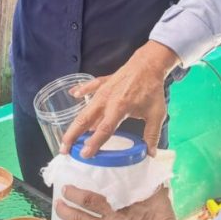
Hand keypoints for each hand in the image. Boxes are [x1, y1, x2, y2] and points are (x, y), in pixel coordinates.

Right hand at [61, 41, 180, 156]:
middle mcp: (107, 100)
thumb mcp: (156, 113)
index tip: (84, 154)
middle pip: (86, 120)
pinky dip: (81, 90)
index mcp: (120, 108)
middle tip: (64, 150)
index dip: (94, 143)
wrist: (149, 65)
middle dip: (73, 136)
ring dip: (74, 123)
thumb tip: (150, 153)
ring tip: (66, 137)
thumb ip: (152, 134)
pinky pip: (89, 87)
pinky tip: (73, 94)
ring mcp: (102, 91)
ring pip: (84, 108)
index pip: (104, 129)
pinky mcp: (102, 82)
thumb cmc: (152, 90)